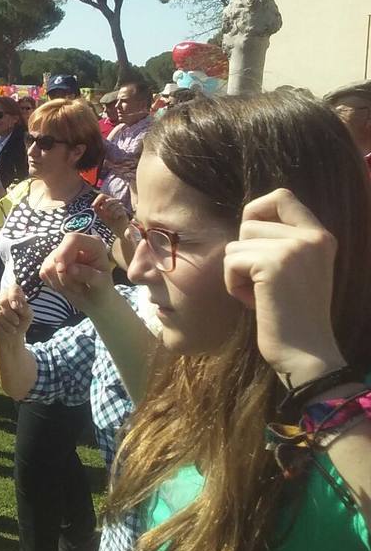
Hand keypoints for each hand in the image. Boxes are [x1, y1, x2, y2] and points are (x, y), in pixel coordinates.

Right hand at [0, 285, 31, 342]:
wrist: (11, 334)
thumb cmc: (21, 322)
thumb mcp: (28, 315)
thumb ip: (25, 308)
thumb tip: (15, 305)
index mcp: (15, 293)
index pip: (13, 288)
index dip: (14, 297)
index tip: (16, 307)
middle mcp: (3, 295)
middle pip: (2, 302)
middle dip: (10, 315)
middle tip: (16, 322)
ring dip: (7, 324)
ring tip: (12, 329)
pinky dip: (0, 327)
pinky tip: (4, 329)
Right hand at [38, 232, 113, 312]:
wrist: (94, 300)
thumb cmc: (102, 290)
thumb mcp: (102, 284)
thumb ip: (89, 275)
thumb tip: (70, 269)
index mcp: (92, 244)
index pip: (73, 239)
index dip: (64, 252)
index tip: (62, 269)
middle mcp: (75, 245)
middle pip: (58, 254)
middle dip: (65, 276)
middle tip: (79, 289)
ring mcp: (61, 253)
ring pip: (49, 266)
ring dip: (61, 283)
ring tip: (76, 288)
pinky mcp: (50, 263)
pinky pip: (44, 273)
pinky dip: (55, 284)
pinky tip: (67, 287)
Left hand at [92, 193, 129, 235]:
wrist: (116, 228)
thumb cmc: (108, 219)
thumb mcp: (100, 213)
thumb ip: (96, 208)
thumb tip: (93, 205)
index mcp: (107, 200)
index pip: (102, 196)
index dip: (97, 200)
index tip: (93, 206)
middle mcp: (114, 201)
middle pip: (108, 200)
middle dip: (104, 206)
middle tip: (103, 212)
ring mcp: (120, 206)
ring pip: (114, 205)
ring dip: (110, 212)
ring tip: (110, 216)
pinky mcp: (124, 211)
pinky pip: (119, 210)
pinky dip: (115, 215)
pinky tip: (115, 218)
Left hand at [223, 188, 343, 381]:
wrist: (306, 354)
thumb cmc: (291, 316)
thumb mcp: (297, 269)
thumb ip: (282, 242)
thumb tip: (247, 218)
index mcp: (320, 236)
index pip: (282, 196)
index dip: (256, 210)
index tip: (252, 240)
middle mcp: (312, 237)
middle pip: (249, 222)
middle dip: (244, 254)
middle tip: (262, 282)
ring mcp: (294, 248)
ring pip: (235, 244)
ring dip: (237, 272)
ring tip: (261, 295)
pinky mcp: (274, 264)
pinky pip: (230, 261)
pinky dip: (233, 284)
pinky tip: (255, 303)